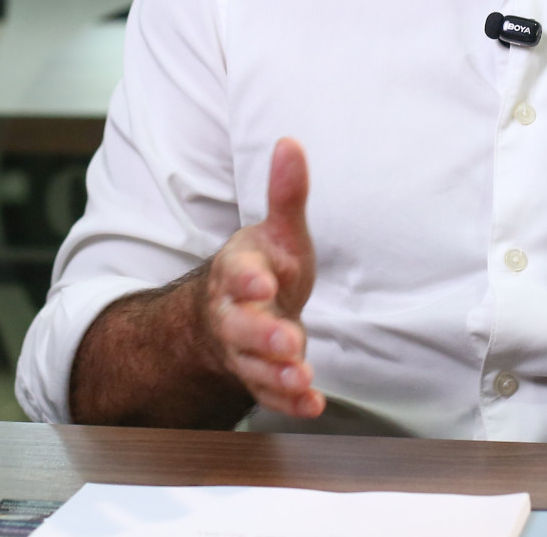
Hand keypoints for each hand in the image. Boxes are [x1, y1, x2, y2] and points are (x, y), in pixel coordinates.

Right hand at [193, 137, 323, 418]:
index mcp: (237, 272)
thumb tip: (290, 143)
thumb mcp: (278, 231)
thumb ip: (286, 194)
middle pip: (241, 327)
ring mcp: (244, 350)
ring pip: (254, 365)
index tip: (262, 282)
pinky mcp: (260, 377)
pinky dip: (290, 402)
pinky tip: (313, 404)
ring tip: (303, 378)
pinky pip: (269, 393)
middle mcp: (234, 314)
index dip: (247, 280)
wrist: (240, 313)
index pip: (236, 275)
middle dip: (264, 336)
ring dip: (278, 374)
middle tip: (288, 343)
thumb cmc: (265, 267)